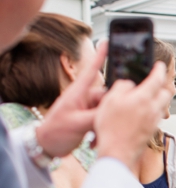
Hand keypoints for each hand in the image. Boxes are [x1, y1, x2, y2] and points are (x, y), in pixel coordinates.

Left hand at [35, 41, 107, 157]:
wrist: (46, 146)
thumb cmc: (56, 131)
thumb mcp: (77, 124)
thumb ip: (98, 117)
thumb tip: (115, 113)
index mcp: (78, 93)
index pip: (91, 70)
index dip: (100, 56)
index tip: (106, 41)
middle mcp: (84, 98)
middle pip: (107, 96)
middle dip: (110, 111)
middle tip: (108, 124)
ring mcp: (87, 109)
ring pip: (107, 111)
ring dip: (105, 124)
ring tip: (97, 137)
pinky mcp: (89, 119)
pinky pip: (103, 120)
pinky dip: (102, 130)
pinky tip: (95, 140)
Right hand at [93, 61, 172, 173]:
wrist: (117, 152)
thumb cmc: (111, 127)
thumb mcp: (110, 100)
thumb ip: (122, 87)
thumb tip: (129, 84)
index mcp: (144, 98)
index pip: (157, 79)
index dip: (159, 70)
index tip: (160, 65)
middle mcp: (153, 109)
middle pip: (166, 93)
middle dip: (163, 85)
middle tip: (157, 81)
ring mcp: (154, 121)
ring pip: (162, 106)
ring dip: (158, 98)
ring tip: (149, 96)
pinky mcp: (151, 131)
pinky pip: (156, 116)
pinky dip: (153, 110)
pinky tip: (143, 112)